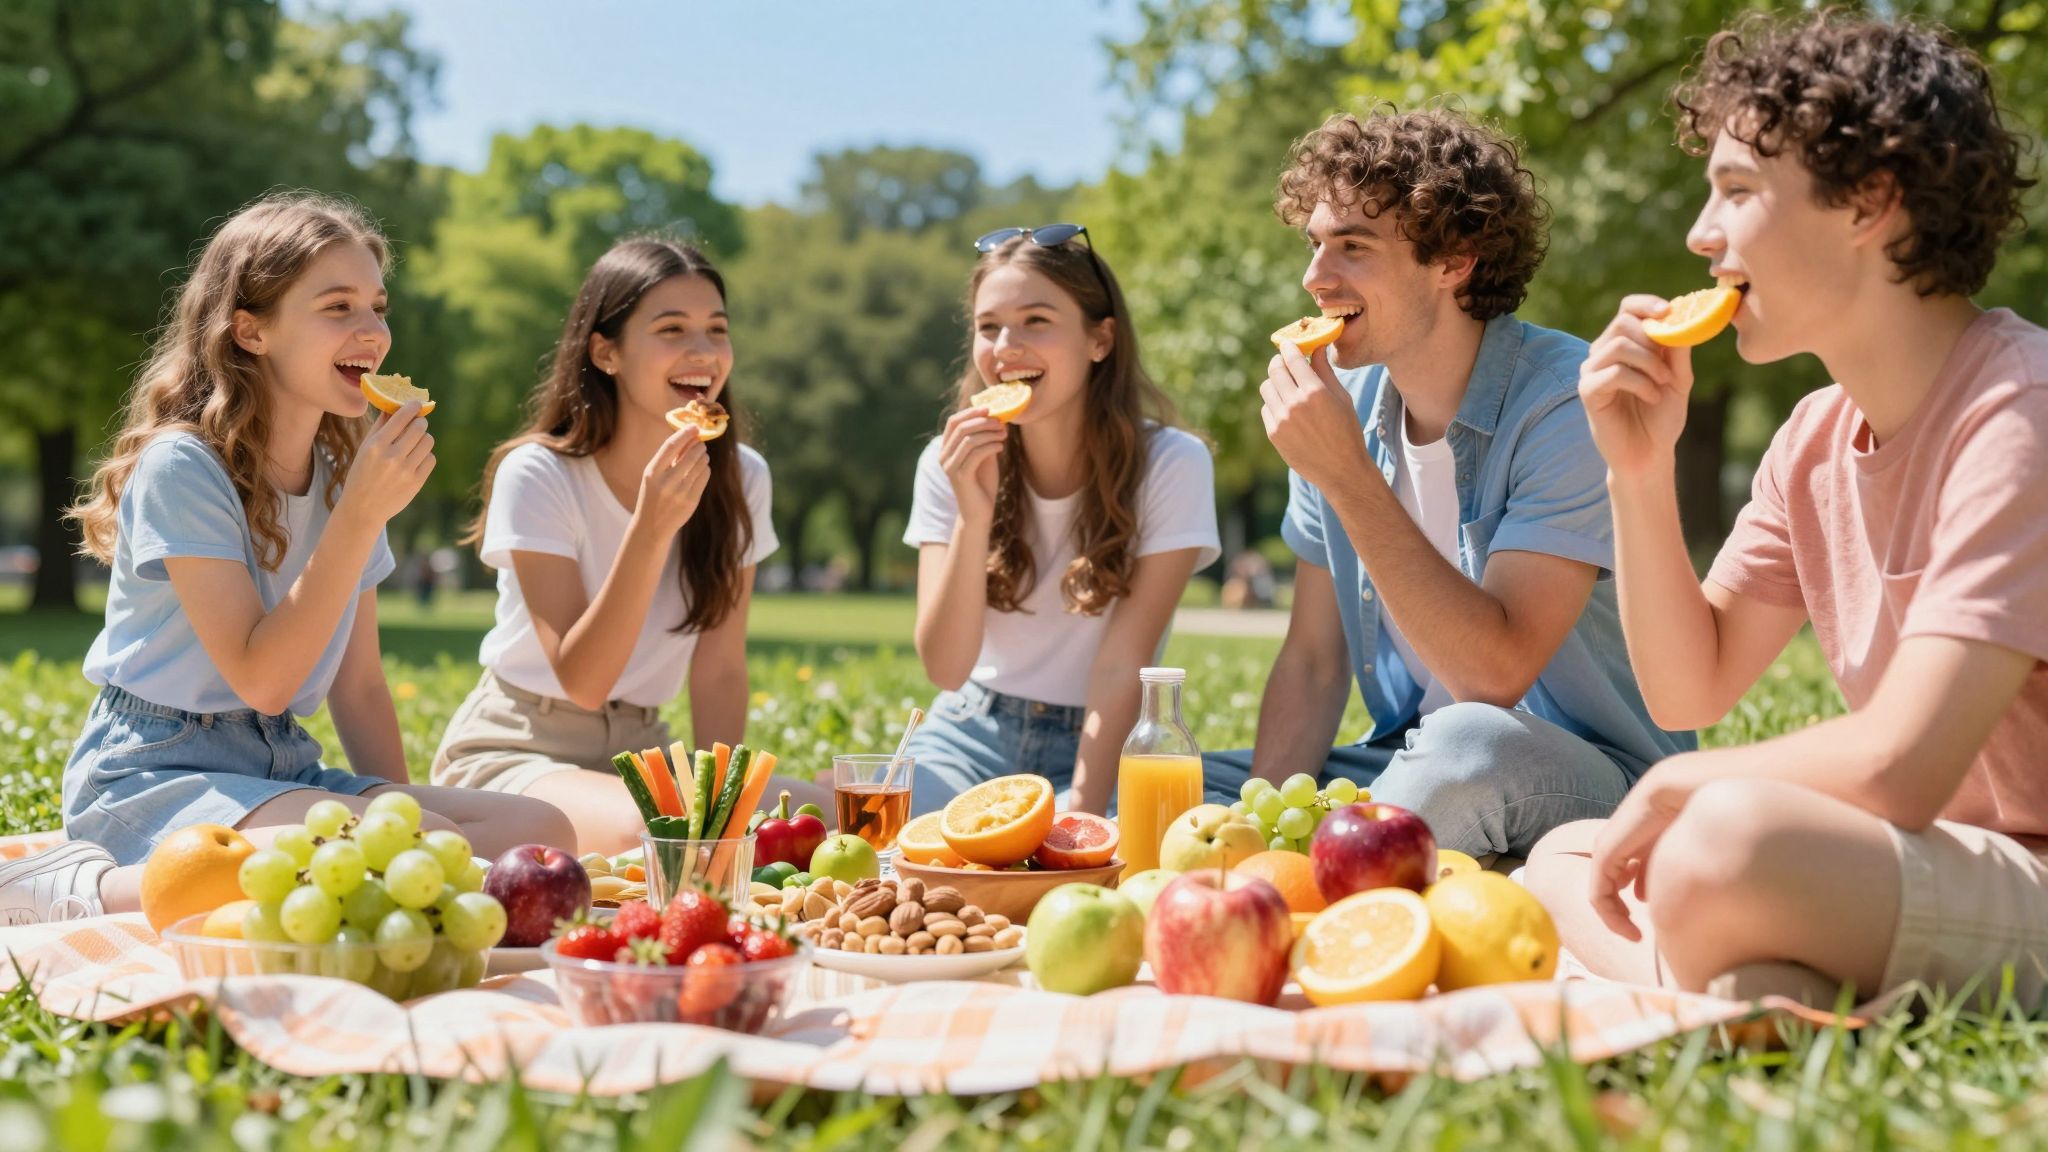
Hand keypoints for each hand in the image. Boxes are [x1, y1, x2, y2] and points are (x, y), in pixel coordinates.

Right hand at [340, 402, 433, 525]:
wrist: (363, 508)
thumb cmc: (362, 473)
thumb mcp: (364, 448)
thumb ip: (380, 426)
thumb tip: (394, 405)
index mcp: (376, 446)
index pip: (402, 417)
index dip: (412, 407)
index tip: (416, 404)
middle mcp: (392, 457)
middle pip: (420, 427)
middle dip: (420, 423)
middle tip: (417, 424)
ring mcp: (405, 471)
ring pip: (428, 441)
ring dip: (424, 439)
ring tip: (415, 444)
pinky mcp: (416, 482)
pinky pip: (431, 459)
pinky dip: (425, 456)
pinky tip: (416, 459)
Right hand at [633, 424, 710, 538]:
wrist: (651, 527)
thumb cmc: (652, 496)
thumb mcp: (652, 477)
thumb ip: (667, 459)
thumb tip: (688, 437)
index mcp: (652, 472)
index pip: (671, 446)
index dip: (684, 433)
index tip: (694, 426)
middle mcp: (666, 482)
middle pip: (690, 454)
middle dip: (698, 445)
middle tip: (700, 442)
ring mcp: (680, 492)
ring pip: (701, 465)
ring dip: (703, 456)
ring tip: (701, 456)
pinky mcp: (691, 501)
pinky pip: (704, 477)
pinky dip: (705, 469)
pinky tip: (702, 469)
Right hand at [939, 406, 1006, 525]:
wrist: (979, 512)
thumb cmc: (982, 483)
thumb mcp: (984, 456)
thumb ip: (984, 439)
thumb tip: (996, 418)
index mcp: (947, 449)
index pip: (953, 422)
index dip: (971, 412)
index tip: (990, 408)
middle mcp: (944, 457)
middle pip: (961, 428)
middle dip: (983, 422)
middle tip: (1001, 422)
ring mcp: (950, 467)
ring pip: (969, 439)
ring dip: (990, 433)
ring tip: (1004, 435)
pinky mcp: (961, 477)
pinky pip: (976, 454)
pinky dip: (991, 446)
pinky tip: (1001, 447)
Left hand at [1259, 343, 1369, 490]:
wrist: (1341, 470)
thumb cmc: (1347, 431)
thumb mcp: (1342, 398)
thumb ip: (1325, 371)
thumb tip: (1317, 347)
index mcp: (1315, 392)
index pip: (1293, 358)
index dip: (1289, 347)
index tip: (1288, 344)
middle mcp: (1295, 404)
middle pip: (1274, 370)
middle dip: (1279, 361)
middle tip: (1284, 361)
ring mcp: (1281, 420)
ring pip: (1267, 387)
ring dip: (1275, 382)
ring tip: (1287, 386)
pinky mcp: (1273, 434)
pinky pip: (1266, 408)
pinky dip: (1274, 403)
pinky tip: (1288, 409)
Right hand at [1579, 297, 1694, 478]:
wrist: (1649, 454)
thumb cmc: (1661, 416)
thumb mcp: (1678, 378)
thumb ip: (1678, 349)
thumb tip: (1682, 316)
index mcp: (1624, 344)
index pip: (1628, 309)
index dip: (1646, 304)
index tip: (1668, 311)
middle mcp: (1602, 353)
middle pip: (1622, 323)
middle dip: (1652, 340)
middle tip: (1668, 368)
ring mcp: (1592, 372)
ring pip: (1618, 345)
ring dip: (1648, 363)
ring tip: (1663, 384)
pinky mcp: (1587, 391)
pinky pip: (1614, 373)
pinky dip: (1640, 382)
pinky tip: (1651, 397)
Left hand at [1587, 763, 1695, 940]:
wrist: (1676, 790)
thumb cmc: (1686, 816)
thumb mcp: (1670, 851)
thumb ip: (1656, 872)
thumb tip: (1643, 898)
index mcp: (1631, 846)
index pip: (1619, 881)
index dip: (1628, 907)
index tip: (1644, 930)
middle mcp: (1615, 848)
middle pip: (1608, 888)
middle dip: (1618, 915)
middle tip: (1634, 936)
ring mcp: (1606, 850)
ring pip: (1601, 894)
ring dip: (1614, 918)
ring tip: (1632, 934)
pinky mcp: (1605, 855)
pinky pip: (1599, 893)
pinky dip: (1610, 914)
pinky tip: (1627, 925)